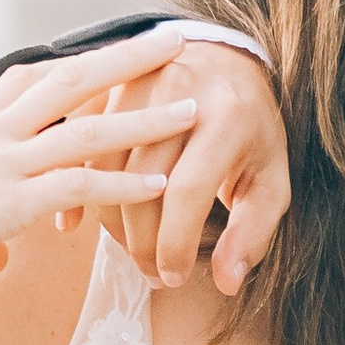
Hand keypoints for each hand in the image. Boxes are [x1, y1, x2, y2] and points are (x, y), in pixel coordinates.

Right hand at [0, 31, 200, 301]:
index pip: (33, 77)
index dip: (80, 59)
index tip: (118, 43)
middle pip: (71, 81)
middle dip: (127, 60)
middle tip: (175, 42)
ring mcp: (0, 166)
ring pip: (86, 131)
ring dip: (145, 120)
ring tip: (193, 110)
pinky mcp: (6, 204)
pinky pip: (76, 188)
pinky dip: (121, 185)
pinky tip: (160, 185)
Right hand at [85, 40, 293, 295]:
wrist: (227, 63)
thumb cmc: (252, 132)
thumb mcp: (270, 182)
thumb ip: (252, 233)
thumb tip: (226, 281)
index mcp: (225, 117)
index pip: (187, 192)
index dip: (174, 244)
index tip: (172, 277)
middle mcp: (178, 92)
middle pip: (140, 181)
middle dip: (141, 242)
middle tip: (151, 274)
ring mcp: (138, 84)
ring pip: (104, 165)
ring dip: (110, 220)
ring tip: (130, 249)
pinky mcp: (109, 86)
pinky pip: (79, 142)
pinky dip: (74, 184)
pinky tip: (75, 222)